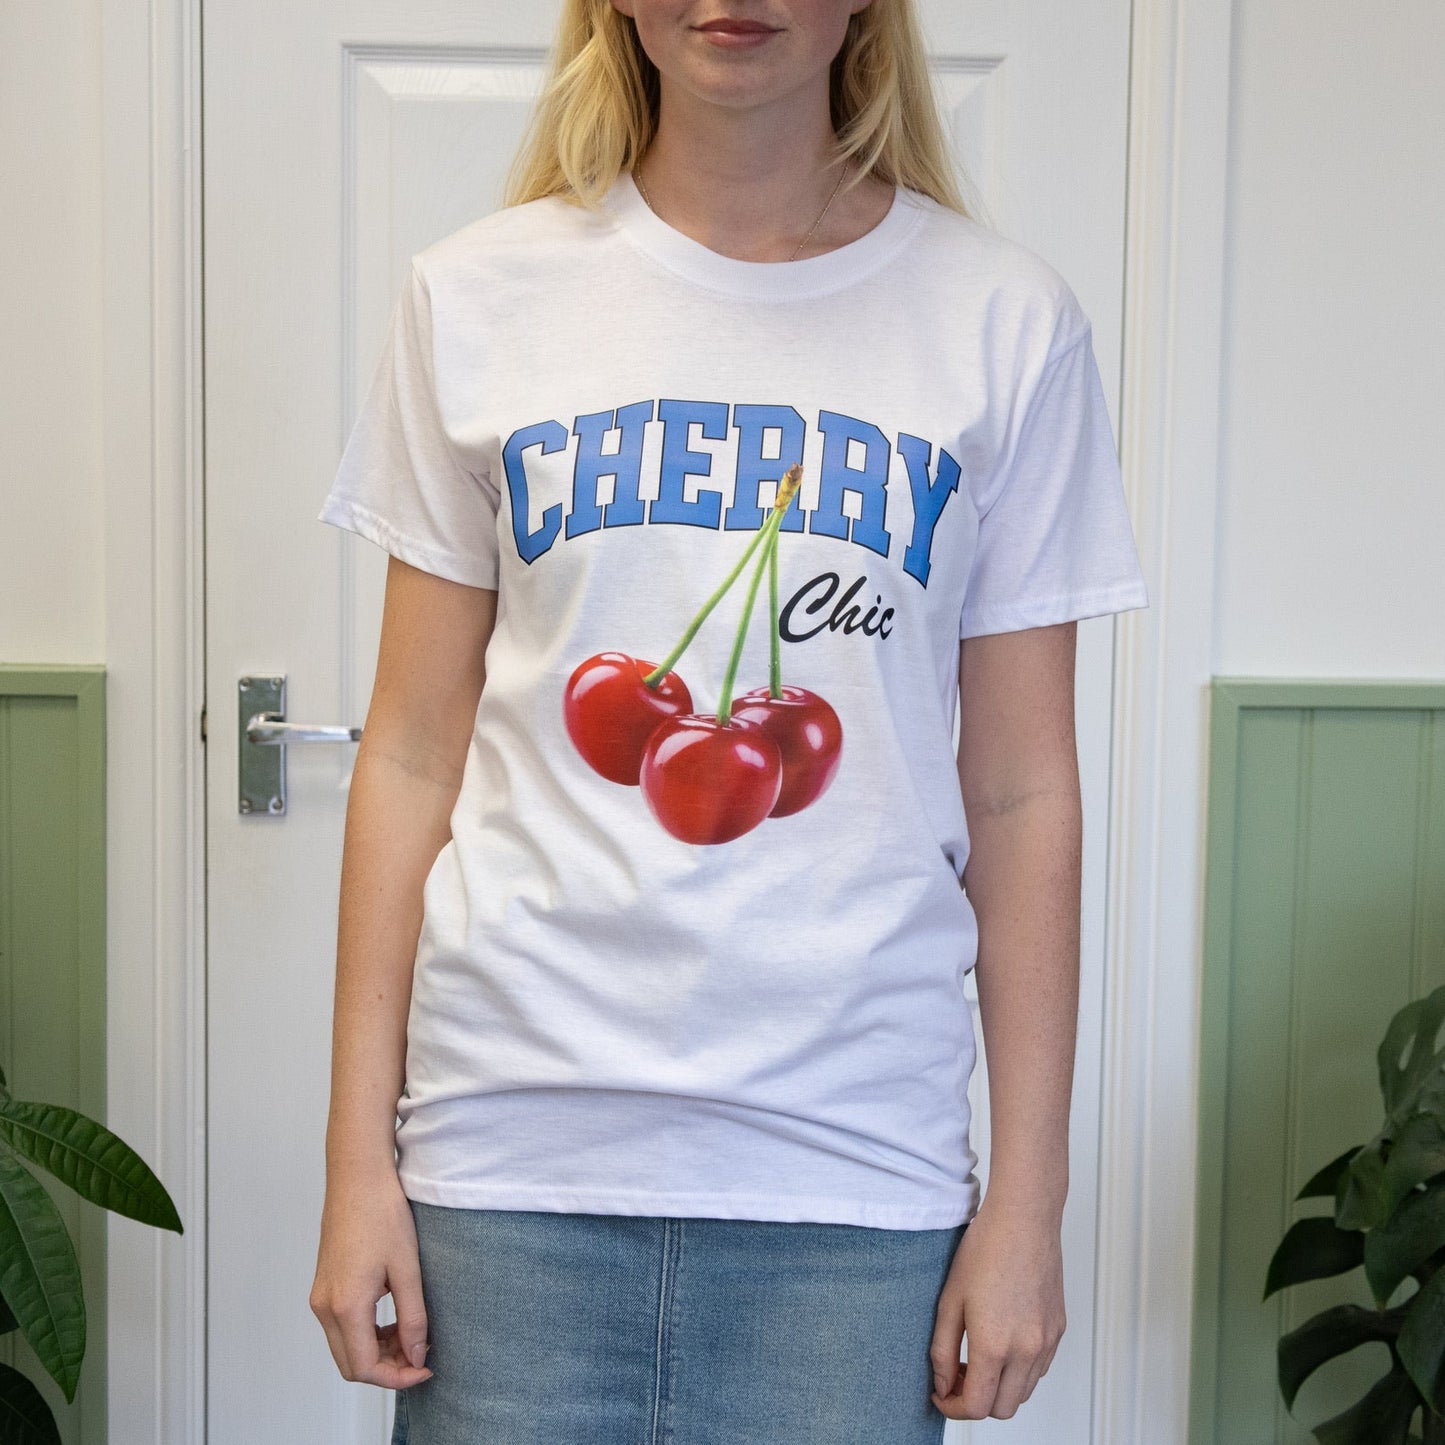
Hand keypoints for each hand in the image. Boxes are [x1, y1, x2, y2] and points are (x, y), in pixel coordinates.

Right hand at [310, 1165, 434, 1387]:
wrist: (358, 1177)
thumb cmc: (383, 1214)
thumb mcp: (407, 1268)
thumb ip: (413, 1318)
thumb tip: (416, 1356)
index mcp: (345, 1305)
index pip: (365, 1367)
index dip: (397, 1377)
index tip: (425, 1368)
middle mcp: (324, 1307)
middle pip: (351, 1365)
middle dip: (386, 1369)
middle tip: (420, 1356)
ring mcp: (320, 1297)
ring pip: (345, 1348)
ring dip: (376, 1352)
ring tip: (410, 1334)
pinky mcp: (323, 1287)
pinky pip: (341, 1327)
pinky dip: (365, 1334)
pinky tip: (392, 1318)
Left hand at [928, 1194, 1066, 1420]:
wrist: (1023, 1219)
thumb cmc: (985, 1250)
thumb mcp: (950, 1299)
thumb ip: (943, 1350)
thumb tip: (943, 1384)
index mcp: (995, 1345)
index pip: (976, 1407)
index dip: (952, 1407)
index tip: (941, 1394)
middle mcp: (1027, 1351)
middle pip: (1002, 1408)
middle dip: (976, 1401)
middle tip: (957, 1375)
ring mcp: (1047, 1342)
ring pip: (1023, 1392)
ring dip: (999, 1388)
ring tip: (978, 1358)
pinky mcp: (1058, 1330)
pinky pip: (1039, 1369)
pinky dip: (1019, 1371)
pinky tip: (1002, 1342)